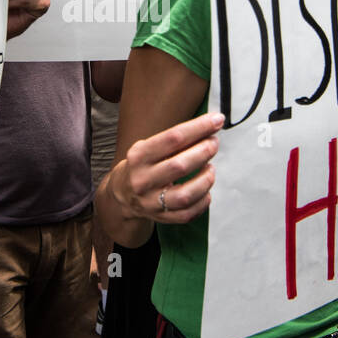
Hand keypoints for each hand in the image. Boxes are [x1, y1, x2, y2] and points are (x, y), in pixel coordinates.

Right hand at [110, 111, 222, 225]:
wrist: (122, 194)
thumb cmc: (142, 166)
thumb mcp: (147, 147)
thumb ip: (174, 140)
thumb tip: (208, 128)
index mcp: (139, 156)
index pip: (173, 138)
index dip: (198, 128)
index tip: (216, 120)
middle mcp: (142, 179)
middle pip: (179, 166)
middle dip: (203, 151)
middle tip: (214, 143)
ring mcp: (151, 201)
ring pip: (185, 195)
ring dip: (205, 180)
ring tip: (211, 169)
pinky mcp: (160, 217)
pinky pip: (187, 214)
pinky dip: (202, 202)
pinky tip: (206, 191)